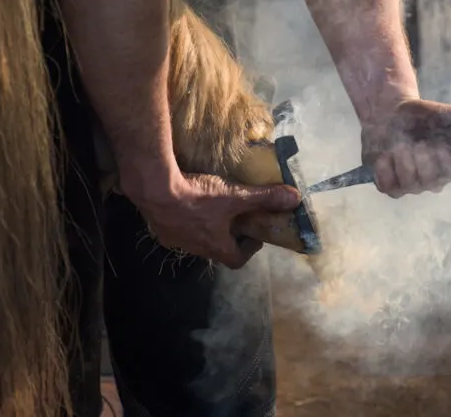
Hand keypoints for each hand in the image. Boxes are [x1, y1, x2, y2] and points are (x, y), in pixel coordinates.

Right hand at [122, 172, 300, 268]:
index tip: (254, 232)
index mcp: (216, 247)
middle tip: (235, 216)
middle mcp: (195, 249)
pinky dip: (186, 220)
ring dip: (207, 228)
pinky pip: (177, 229)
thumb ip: (264, 197)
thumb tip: (295, 198)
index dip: (249, 248)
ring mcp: (174, 240)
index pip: (237, 260)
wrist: (155, 191)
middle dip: (228, 235)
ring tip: (213, 207)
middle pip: (217, 249)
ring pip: (196, 239)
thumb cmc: (198, 198)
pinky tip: (187, 202)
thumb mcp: (235, 196)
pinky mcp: (160, 229)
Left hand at [360, 98, 450, 197]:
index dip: (446, 157)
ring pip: (410, 185)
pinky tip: (386, 153)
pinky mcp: (389, 185)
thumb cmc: (427, 115)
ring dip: (402, 159)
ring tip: (399, 143)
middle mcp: (433, 180)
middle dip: (422, 156)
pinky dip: (385, 168)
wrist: (392, 111)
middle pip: (433, 181)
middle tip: (418, 140)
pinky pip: (388, 187)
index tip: (438, 141)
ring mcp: (411, 185)